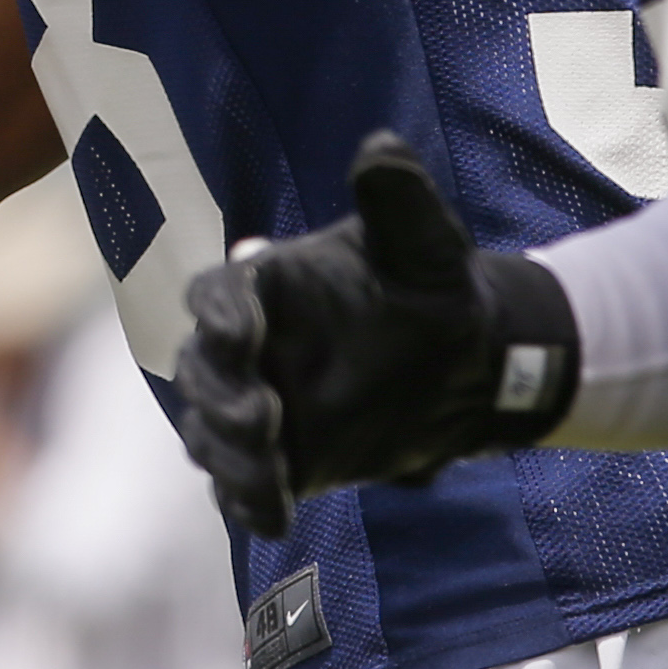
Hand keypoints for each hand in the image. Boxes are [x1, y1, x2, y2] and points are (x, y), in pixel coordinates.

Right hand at [173, 133, 576, 537]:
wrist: (466, 363)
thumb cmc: (431, 288)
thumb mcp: (424, 241)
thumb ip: (397, 199)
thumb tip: (381, 151)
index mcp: (265, 285)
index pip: (217, 294)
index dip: (219, 314)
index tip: (242, 334)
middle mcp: (247, 347)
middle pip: (201, 370)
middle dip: (219, 395)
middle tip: (259, 420)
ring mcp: (255, 406)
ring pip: (209, 432)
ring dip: (229, 456)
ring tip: (269, 478)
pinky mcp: (276, 460)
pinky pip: (240, 485)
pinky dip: (248, 501)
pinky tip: (275, 518)